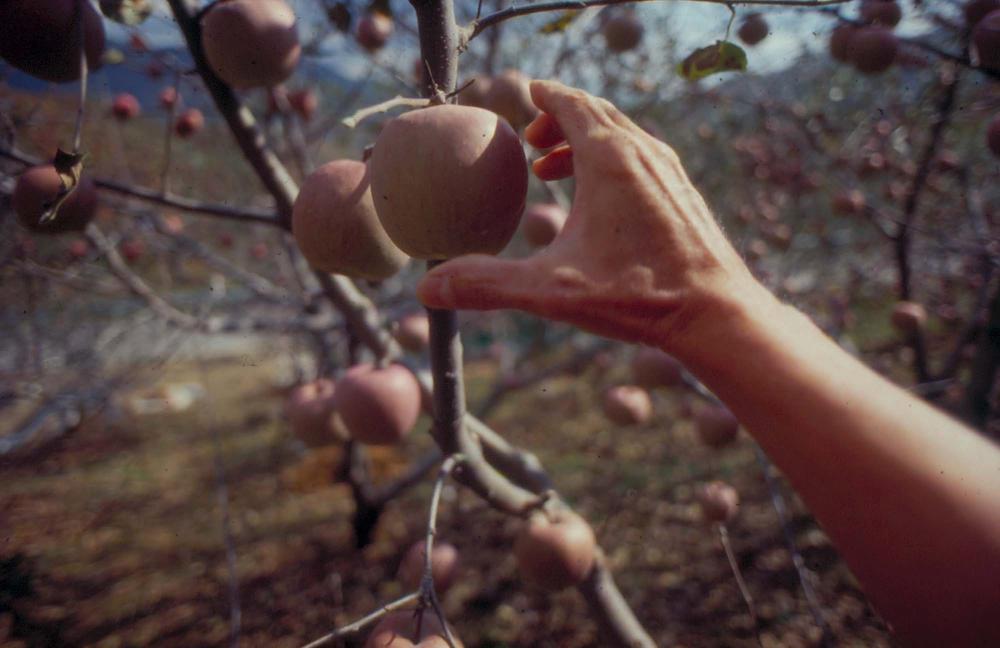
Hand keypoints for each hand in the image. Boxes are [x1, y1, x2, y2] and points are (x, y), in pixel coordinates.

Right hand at [418, 80, 763, 352]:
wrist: (717, 314)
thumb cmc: (637, 296)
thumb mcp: (551, 291)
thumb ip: (487, 285)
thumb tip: (427, 290)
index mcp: (610, 159)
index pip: (572, 104)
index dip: (546, 96)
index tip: (527, 93)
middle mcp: (644, 154)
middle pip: (597, 114)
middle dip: (559, 121)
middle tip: (532, 146)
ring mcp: (669, 173)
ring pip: (622, 137)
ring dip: (585, 143)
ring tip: (555, 172)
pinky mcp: (684, 196)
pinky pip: (642, 159)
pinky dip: (613, 163)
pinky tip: (601, 205)